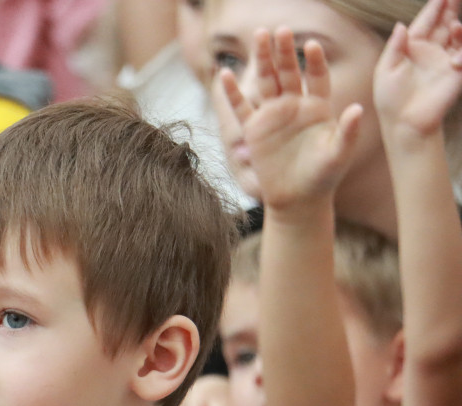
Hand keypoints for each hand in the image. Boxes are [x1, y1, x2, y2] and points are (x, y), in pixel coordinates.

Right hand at [220, 28, 362, 209]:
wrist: (297, 199)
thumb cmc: (323, 177)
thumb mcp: (339, 154)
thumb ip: (347, 131)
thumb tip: (357, 109)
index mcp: (318, 107)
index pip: (316, 77)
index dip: (314, 62)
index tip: (311, 46)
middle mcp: (295, 105)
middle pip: (288, 72)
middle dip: (284, 51)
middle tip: (281, 30)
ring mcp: (273, 115)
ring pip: (266, 81)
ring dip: (262, 59)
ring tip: (260, 35)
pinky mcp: (254, 130)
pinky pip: (241, 106)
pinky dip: (232, 91)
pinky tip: (225, 73)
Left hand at [374, 0, 461, 137]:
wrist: (404, 122)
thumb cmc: (390, 98)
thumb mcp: (386, 70)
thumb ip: (395, 47)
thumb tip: (401, 25)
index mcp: (412, 48)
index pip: (425, 22)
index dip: (433, 7)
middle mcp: (430, 51)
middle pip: (443, 23)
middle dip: (450, 8)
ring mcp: (445, 60)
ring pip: (457, 36)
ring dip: (457, 28)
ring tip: (454, 25)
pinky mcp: (456, 72)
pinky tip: (455, 50)